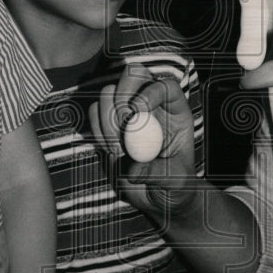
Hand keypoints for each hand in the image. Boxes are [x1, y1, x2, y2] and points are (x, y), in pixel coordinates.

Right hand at [88, 64, 201, 218]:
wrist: (158, 197)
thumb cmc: (176, 187)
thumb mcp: (178, 183)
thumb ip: (162, 175)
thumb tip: (135, 168)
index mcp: (176, 112)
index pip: (165, 85)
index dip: (150, 91)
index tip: (138, 112)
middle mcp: (152, 106)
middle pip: (134, 75)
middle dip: (122, 97)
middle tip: (123, 127)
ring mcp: (128, 113)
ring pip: (109, 92)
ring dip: (108, 118)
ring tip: (119, 148)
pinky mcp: (109, 124)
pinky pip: (94, 111)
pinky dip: (97, 128)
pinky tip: (109, 149)